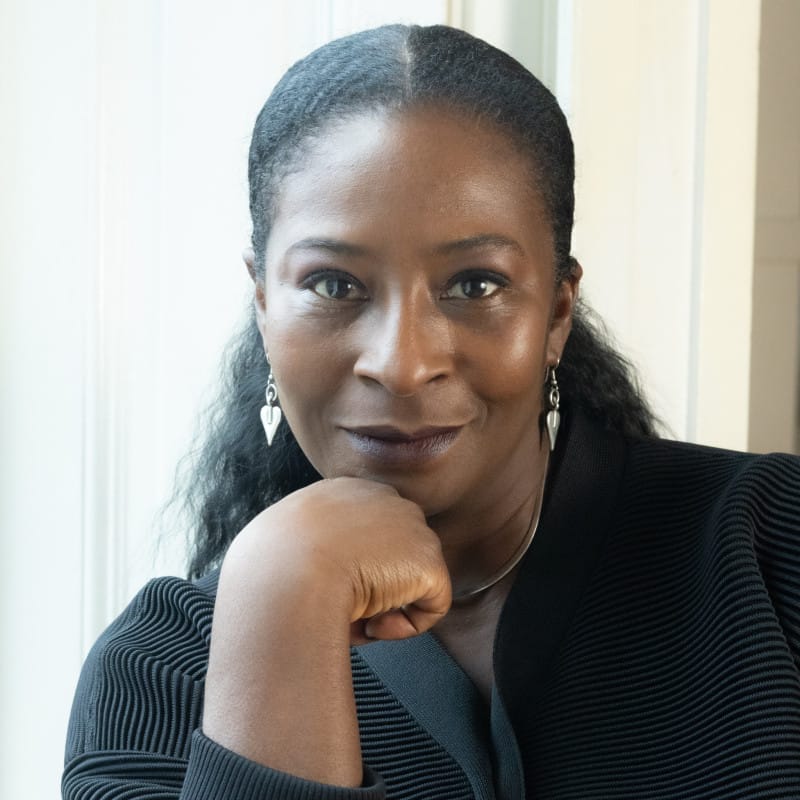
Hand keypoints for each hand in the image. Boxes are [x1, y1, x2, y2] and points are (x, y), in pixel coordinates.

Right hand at [202, 477, 450, 785]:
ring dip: (382, 608)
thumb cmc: (269, 570)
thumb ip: (307, 547)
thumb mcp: (280, 543)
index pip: (365, 530)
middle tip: (336, 604)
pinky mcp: (428, 560)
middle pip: (393, 555)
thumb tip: (317, 573)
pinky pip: (430, 607)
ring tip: (347, 612)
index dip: (350, 568)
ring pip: (409, 582)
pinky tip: (372, 622)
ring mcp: (410, 526)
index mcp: (342, 491)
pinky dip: (403, 628)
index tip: (325, 588)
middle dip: (372, 586)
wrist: (285, 575)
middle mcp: (382, 498)